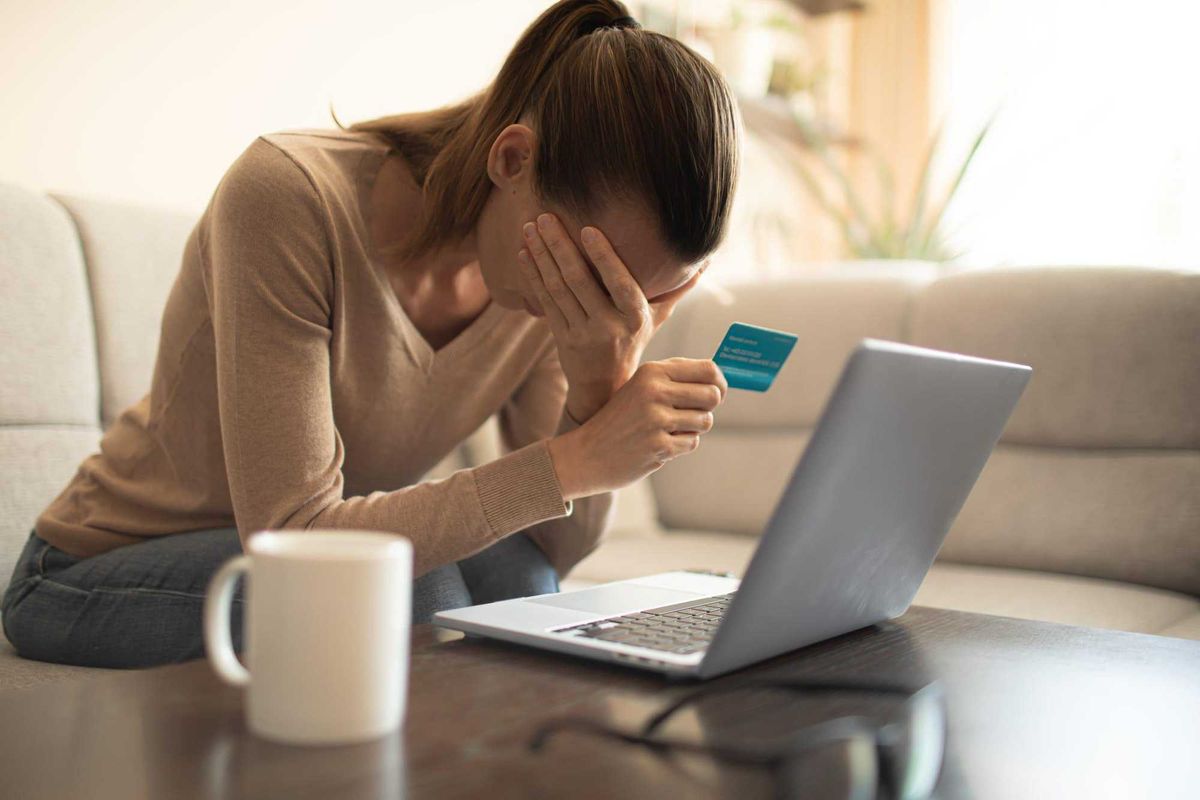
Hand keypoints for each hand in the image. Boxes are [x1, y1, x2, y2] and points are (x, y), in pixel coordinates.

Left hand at [517, 213, 705, 422]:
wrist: (605, 386)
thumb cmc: (634, 340)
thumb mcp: (658, 317)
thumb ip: (677, 288)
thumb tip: (705, 262)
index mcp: (635, 317)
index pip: (619, 283)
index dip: (603, 256)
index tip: (587, 229)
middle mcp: (609, 326)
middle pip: (580, 280)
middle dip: (559, 246)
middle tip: (544, 217)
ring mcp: (582, 333)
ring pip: (558, 289)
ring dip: (541, 256)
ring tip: (530, 229)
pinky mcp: (561, 337)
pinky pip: (545, 302)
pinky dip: (533, 276)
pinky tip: (524, 254)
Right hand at [547, 358, 727, 499]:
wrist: (586, 454)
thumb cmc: (619, 420)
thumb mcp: (640, 388)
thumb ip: (675, 380)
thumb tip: (719, 381)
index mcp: (652, 372)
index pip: (708, 369)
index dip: (720, 382)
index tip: (717, 392)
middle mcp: (655, 391)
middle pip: (712, 395)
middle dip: (708, 408)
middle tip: (691, 414)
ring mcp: (657, 419)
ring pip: (705, 421)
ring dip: (692, 428)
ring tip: (668, 430)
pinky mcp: (659, 446)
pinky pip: (691, 442)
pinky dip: (680, 446)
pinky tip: (658, 445)